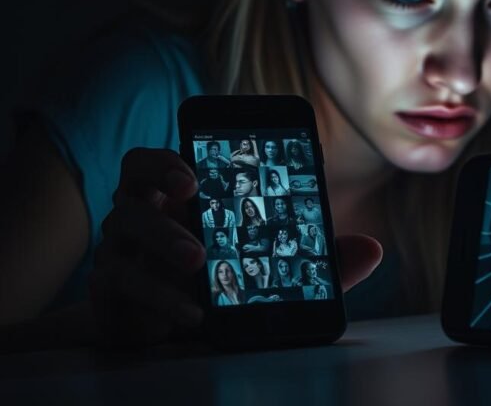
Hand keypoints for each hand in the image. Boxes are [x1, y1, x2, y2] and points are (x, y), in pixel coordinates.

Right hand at [90, 148, 382, 346]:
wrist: (168, 341)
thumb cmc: (220, 291)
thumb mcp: (274, 276)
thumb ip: (320, 263)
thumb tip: (372, 249)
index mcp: (180, 200)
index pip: (160, 161)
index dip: (170, 156)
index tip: (195, 169)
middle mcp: (143, 217)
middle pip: (131, 179)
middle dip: (159, 177)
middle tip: (190, 193)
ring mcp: (121, 252)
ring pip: (124, 224)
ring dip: (162, 237)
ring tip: (197, 260)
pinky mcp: (111, 292)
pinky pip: (121, 281)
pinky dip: (158, 295)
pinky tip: (191, 312)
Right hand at [90, 148, 203, 346]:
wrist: (149, 314)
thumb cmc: (183, 267)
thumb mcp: (204, 242)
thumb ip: (213, 227)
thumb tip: (246, 225)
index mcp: (150, 197)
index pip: (140, 166)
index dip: (159, 167)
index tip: (189, 185)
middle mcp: (126, 221)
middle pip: (129, 210)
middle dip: (164, 233)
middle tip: (197, 257)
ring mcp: (110, 253)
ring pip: (115, 252)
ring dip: (157, 277)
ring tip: (194, 297)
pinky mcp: (102, 288)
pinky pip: (115, 287)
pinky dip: (155, 300)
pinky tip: (186, 312)